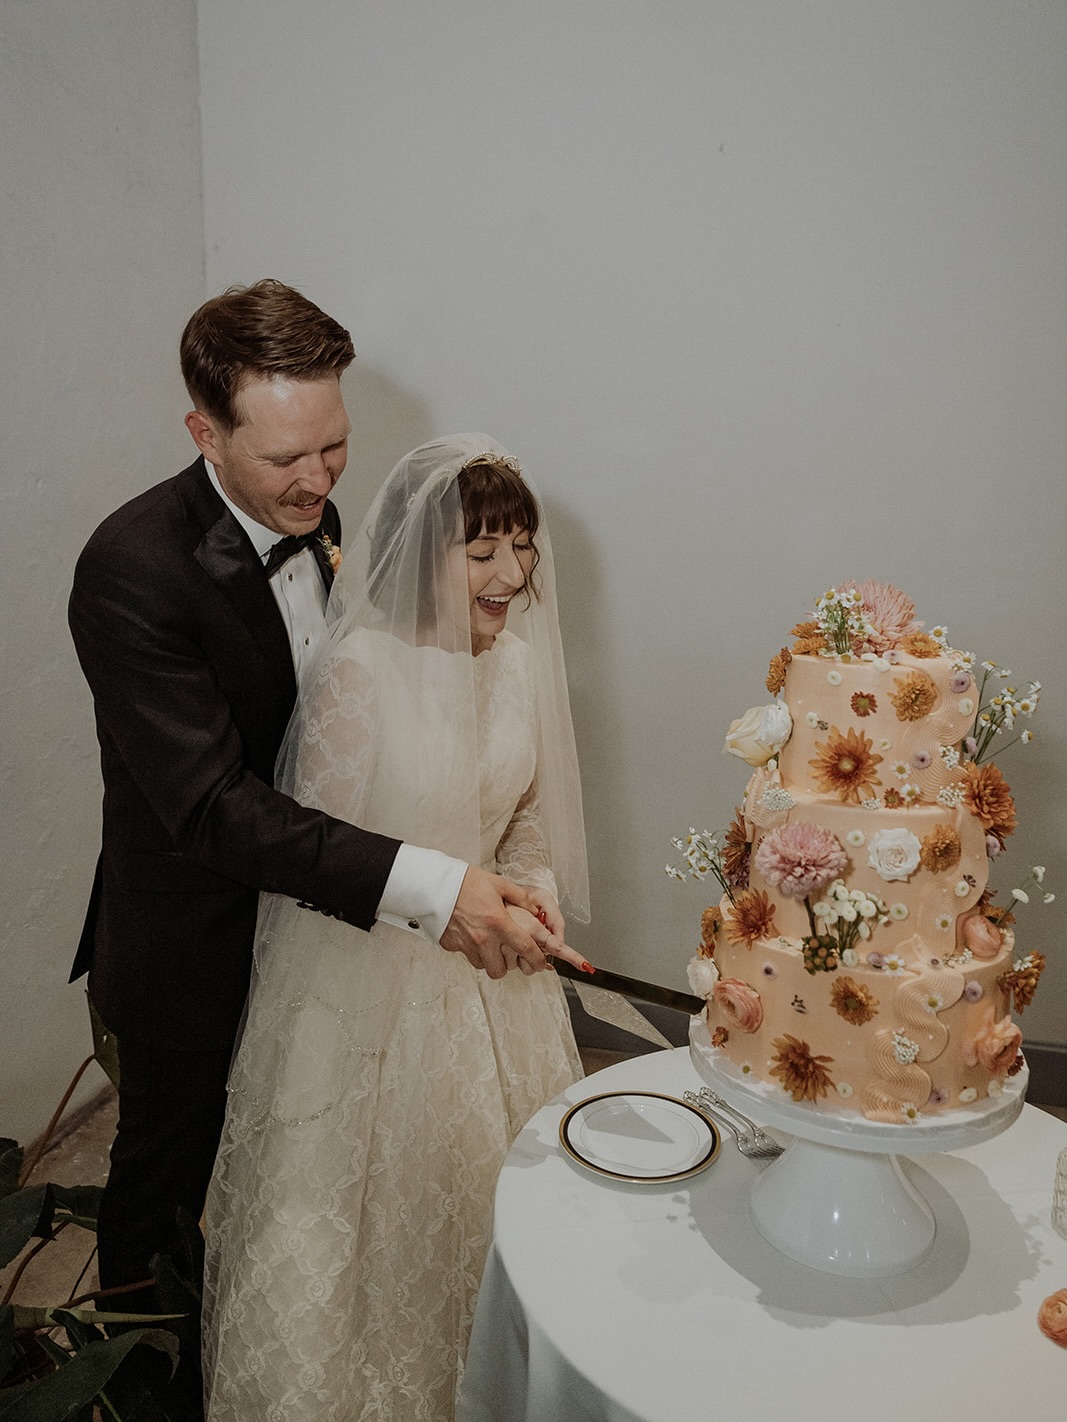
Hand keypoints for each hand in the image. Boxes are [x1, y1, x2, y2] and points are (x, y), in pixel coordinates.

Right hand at [439, 868, 590, 978]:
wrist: (436, 884)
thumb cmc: (466, 882)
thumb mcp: (499, 884)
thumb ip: (520, 898)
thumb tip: (534, 909)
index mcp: (498, 922)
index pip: (524, 949)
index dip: (537, 959)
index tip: (540, 962)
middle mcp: (482, 938)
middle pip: (501, 969)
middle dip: (508, 966)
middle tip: (510, 955)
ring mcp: (466, 944)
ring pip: (483, 966)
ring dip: (490, 959)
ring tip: (490, 944)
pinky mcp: (452, 946)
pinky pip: (467, 956)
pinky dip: (473, 951)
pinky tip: (473, 937)